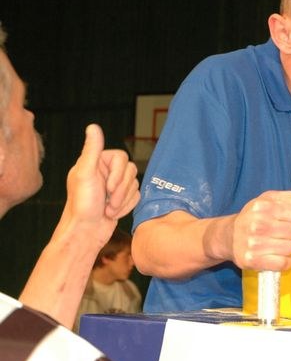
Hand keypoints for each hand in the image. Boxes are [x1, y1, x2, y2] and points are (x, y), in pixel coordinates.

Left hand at [61, 124, 139, 247]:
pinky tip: (113, 213)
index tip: (107, 187)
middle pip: (131, 171)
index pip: (122, 158)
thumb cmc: (82, 205)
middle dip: (121, 190)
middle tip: (107, 201)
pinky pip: (137, 196)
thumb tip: (93, 127)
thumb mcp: (85, 174)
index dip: (118, 174)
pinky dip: (127, 207)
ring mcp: (114, 185)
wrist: (86, 233)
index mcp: (96, 162)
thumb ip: (91, 150)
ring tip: (108, 210)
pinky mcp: (122, 198)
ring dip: (123, 200)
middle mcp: (105, 172)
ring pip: (135, 184)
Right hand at [232, 191, 290, 271]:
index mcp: (262, 206)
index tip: (283, 220)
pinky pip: (283, 263)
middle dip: (290, 233)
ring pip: (290, 248)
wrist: (229, 236)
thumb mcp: (268, 199)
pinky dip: (285, 262)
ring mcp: (254, 244)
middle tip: (279, 234)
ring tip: (277, 245)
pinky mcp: (252, 260)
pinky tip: (278, 257)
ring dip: (286, 248)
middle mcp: (257, 224)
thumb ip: (289, 198)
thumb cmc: (253, 217)